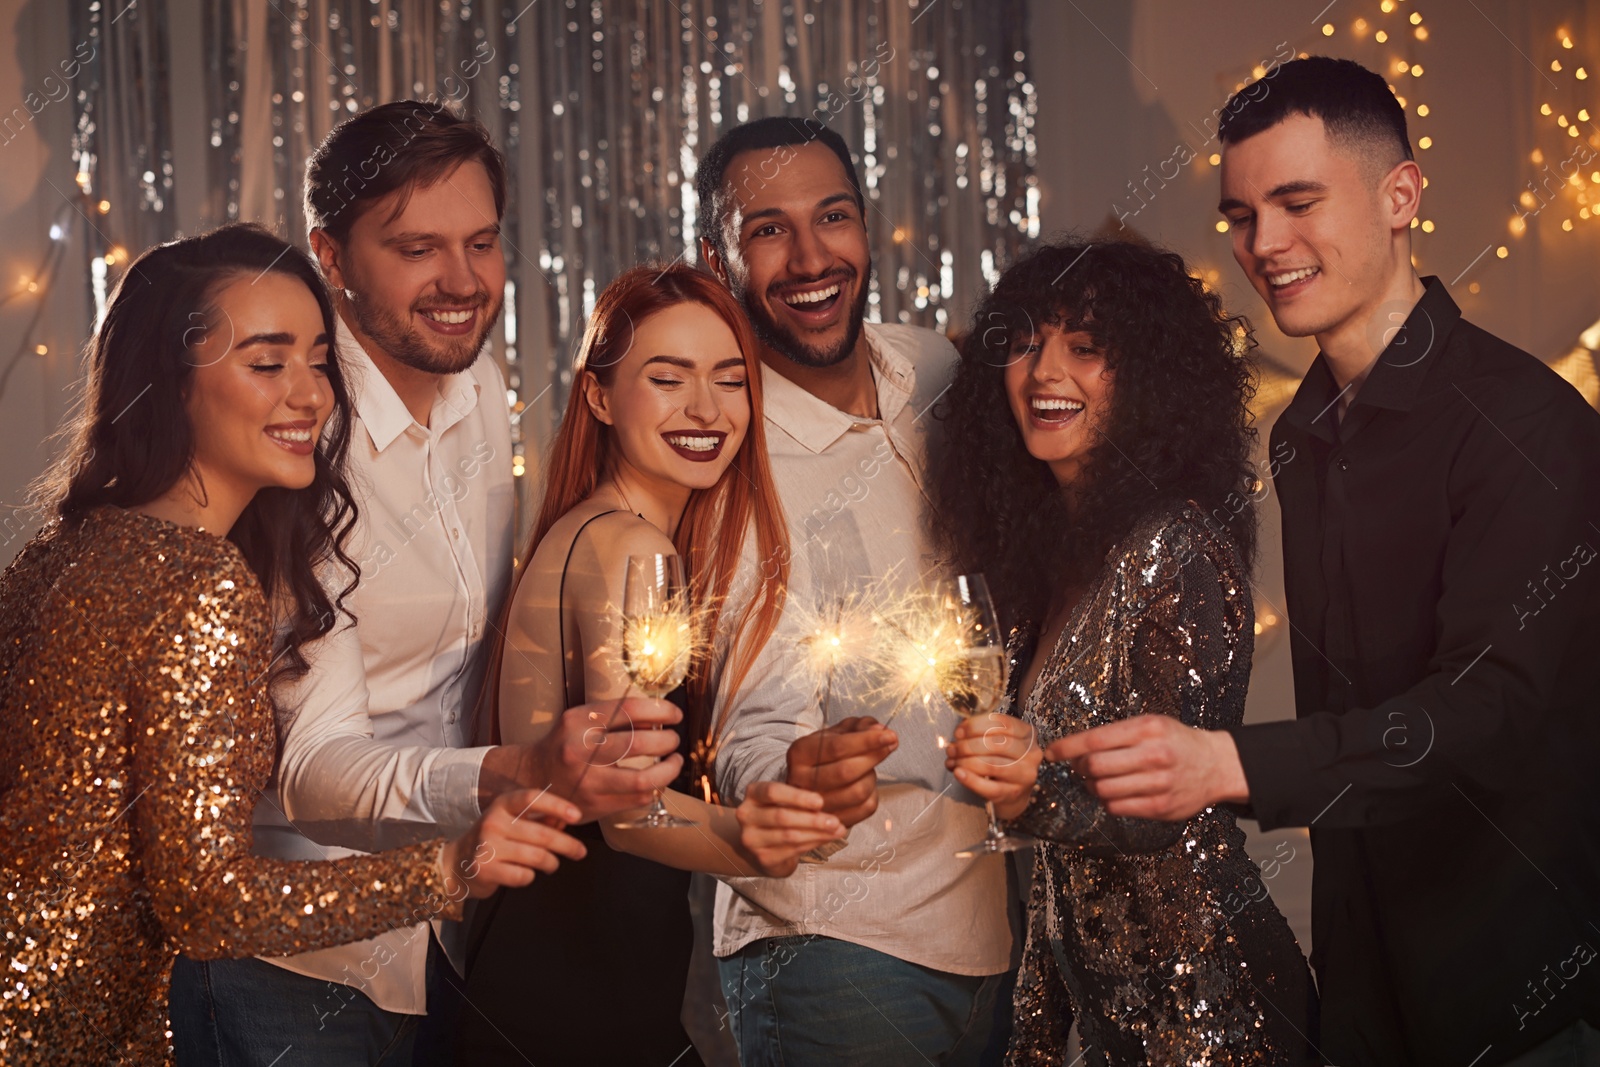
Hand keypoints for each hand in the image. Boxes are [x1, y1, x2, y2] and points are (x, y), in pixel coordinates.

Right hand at [440, 789, 587, 899]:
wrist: (455, 864)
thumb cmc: (493, 840)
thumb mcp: (512, 823)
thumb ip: (539, 819)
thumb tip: (566, 817)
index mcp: (502, 805)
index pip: (531, 798)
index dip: (556, 805)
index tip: (577, 815)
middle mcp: (493, 822)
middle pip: (541, 833)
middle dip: (567, 845)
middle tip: (580, 852)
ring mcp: (487, 846)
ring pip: (536, 857)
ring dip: (551, 863)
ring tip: (552, 865)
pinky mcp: (485, 869)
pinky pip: (523, 875)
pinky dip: (531, 877)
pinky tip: (526, 874)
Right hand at [480, 698, 684, 822]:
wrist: (532, 778)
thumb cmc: (565, 744)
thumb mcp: (581, 720)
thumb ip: (615, 716)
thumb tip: (661, 715)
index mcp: (578, 723)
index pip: (629, 710)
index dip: (661, 710)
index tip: (675, 714)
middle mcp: (580, 751)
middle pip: (639, 744)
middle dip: (667, 741)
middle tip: (674, 740)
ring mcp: (587, 782)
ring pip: (643, 780)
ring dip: (669, 770)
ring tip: (674, 762)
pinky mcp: (594, 806)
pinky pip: (637, 799)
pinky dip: (655, 788)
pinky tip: (657, 781)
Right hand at [736, 781, 845, 877]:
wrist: (761, 846)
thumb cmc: (779, 817)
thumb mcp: (786, 802)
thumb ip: (803, 802)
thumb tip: (832, 811)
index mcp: (753, 793)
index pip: (773, 792)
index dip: (797, 797)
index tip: (820, 802)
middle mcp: (747, 815)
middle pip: (782, 816)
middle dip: (812, 819)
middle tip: (835, 821)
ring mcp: (752, 838)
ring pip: (789, 835)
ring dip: (817, 834)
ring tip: (837, 831)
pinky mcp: (762, 857)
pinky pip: (792, 850)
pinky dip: (812, 844)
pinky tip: (825, 839)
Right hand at [784, 716, 896, 827]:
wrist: (813, 778)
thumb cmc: (827, 753)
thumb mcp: (838, 732)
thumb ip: (859, 726)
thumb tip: (879, 729)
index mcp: (800, 753)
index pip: (837, 747)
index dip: (867, 741)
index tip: (890, 735)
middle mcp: (801, 781)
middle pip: (846, 771)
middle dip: (874, 757)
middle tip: (890, 745)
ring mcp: (813, 806)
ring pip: (857, 792)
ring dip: (872, 777)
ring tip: (868, 767)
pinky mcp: (831, 821)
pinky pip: (864, 809)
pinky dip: (873, 794)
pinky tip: (866, 783)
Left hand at [944, 713, 1041, 819]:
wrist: (1012, 793)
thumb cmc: (1002, 761)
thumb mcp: (998, 742)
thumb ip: (981, 732)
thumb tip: (959, 733)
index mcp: (1028, 734)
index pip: (1004, 724)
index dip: (977, 725)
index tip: (959, 731)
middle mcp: (1031, 754)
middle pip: (997, 744)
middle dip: (968, 745)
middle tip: (951, 749)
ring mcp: (1025, 775)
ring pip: (991, 765)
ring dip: (965, 761)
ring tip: (952, 761)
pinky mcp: (1014, 794)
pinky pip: (989, 787)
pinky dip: (970, 780)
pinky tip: (958, 773)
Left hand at [1045, 715, 1248, 821]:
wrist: (1216, 765)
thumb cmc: (1177, 742)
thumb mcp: (1150, 724)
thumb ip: (1117, 734)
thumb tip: (1076, 748)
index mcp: (1147, 729)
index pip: (1094, 739)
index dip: (1066, 747)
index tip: (1051, 752)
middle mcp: (1153, 755)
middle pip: (1094, 766)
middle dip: (1080, 767)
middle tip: (1081, 766)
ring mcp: (1158, 784)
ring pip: (1102, 789)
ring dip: (1092, 786)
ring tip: (1100, 779)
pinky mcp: (1160, 808)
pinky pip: (1116, 807)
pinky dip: (1108, 800)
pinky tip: (1116, 792)